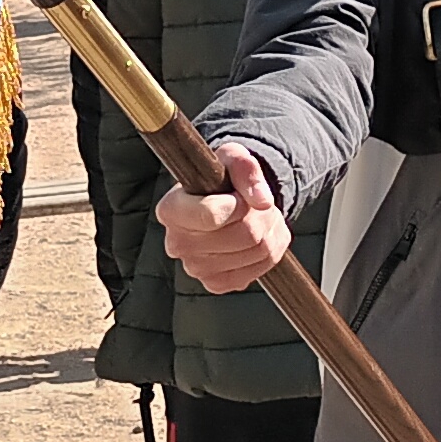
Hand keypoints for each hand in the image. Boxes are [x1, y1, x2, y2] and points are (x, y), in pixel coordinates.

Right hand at [158, 140, 292, 295]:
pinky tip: (255, 237)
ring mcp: (196, 268)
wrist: (221, 203)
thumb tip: (263, 201)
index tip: (238, 195)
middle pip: (244, 233)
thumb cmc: (220, 178)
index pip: (210, 215)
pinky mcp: (216, 283)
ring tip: (257, 216)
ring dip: (270, 229)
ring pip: (259, 250)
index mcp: (171, 210)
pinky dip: (269, 251)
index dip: (238, 203)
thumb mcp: (231, 158)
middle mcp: (178, 243)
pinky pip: (260, 268)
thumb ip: (246, 169)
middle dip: (261, 214)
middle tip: (256, 203)